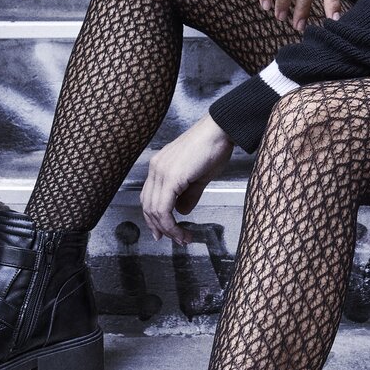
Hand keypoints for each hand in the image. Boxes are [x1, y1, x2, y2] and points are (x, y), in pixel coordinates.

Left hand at [141, 114, 235, 246]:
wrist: (220, 130)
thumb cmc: (214, 147)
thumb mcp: (199, 176)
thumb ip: (188, 195)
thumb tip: (182, 211)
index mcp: (159, 166)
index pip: (148, 197)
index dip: (154, 218)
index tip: (164, 232)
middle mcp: (156, 168)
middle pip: (148, 206)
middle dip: (160, 227)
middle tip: (175, 239)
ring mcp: (161, 171)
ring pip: (155, 210)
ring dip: (168, 229)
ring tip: (182, 237)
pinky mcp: (171, 177)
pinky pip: (164, 209)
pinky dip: (171, 224)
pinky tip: (181, 231)